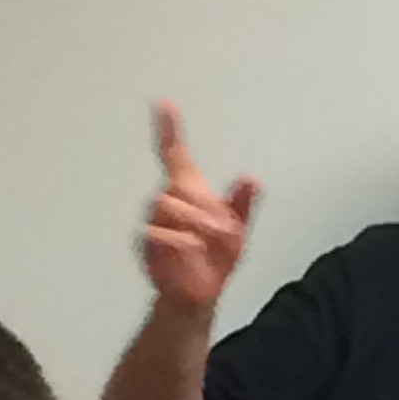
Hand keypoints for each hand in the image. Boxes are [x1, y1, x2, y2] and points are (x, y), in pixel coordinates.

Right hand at [141, 100, 259, 314]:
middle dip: (204, 209)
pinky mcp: (147, 242)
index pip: (175, 155)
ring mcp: (155, 221)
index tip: (164, 104)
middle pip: (177, 187)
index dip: (170, 130)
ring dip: (196, 228)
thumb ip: (241, 205)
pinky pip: (163, 235)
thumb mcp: (236, 232)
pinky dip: (184, 247)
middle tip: (221, 231)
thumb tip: (252, 180)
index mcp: (188, 193)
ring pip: (168, 208)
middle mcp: (168, 202)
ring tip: (206, 247)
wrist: (199, 295)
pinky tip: (192, 255)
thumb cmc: (214, 261)